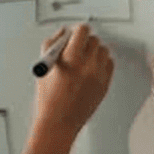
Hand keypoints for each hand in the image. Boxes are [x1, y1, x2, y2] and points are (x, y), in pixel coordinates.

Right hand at [28, 22, 113, 137]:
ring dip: (94, 52)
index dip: (76, 31)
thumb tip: (63, 32)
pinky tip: (90, 69)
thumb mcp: (44, 67)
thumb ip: (52, 44)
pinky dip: (101, 63)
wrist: (59, 122)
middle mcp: (88, 65)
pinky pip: (109, 63)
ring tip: (83, 61)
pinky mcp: (106, 84)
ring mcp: (99, 75)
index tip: (73, 34)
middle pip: (94, 40)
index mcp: (71, 58)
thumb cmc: (48, 98)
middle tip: (76, 49)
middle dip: (85, 42)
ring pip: (104, 51)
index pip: (82, 30)